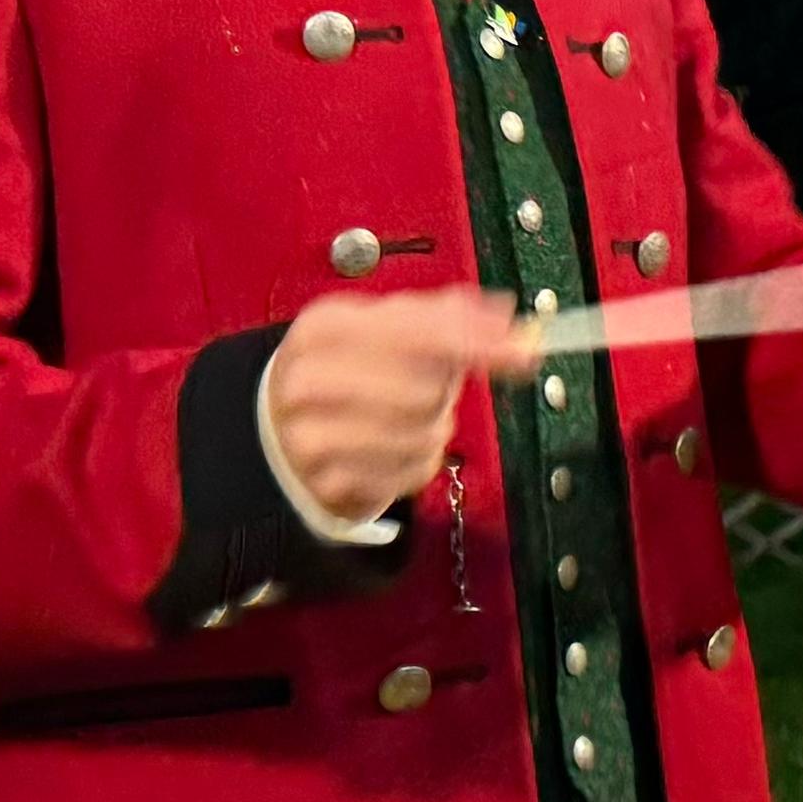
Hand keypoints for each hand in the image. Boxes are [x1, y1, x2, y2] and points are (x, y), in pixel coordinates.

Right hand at [265, 288, 528, 525]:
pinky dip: (420, 463)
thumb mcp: (382, 328)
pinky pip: (411, 473)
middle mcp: (308, 380)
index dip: (475, 342)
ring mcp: (310, 437)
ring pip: (421, 434)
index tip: (521, 350)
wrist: (281, 433)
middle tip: (435, 387)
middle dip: (444, 390)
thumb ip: (446, 317)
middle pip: (422, 388)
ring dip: (435, 428)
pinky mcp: (327, 485)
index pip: (415, 331)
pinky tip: (396, 450)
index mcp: (323, 328)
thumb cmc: (346, 372)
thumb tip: (505, 316)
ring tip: (411, 418)